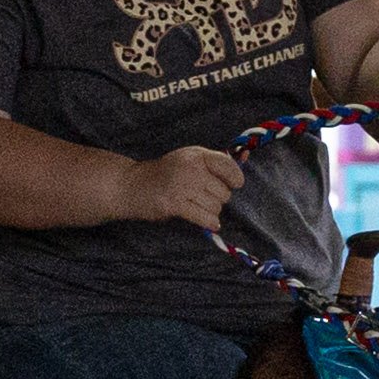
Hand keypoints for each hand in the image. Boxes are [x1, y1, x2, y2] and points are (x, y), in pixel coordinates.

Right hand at [121, 145, 246, 230]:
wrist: (133, 185)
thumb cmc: (165, 173)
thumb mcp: (189, 159)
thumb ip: (214, 161)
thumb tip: (246, 156)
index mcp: (197, 155)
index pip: (228, 166)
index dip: (235, 178)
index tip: (234, 184)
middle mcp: (192, 169)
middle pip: (224, 192)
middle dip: (218, 198)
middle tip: (204, 198)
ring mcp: (183, 186)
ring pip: (215, 207)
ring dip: (211, 211)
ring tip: (197, 207)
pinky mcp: (175, 204)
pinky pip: (204, 218)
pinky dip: (209, 222)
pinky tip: (209, 223)